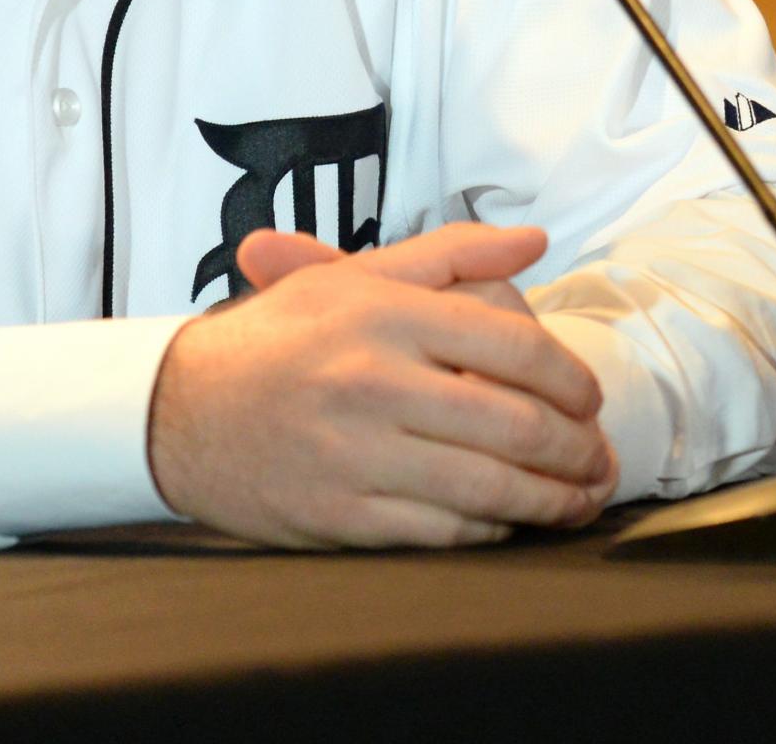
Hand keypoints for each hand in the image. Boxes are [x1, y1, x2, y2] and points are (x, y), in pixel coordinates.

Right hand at [144, 221, 616, 548]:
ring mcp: (357, 456)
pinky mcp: (340, 517)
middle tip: (599, 458)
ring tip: (577, 499)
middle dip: (577, 450)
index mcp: (387, 317)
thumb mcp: (356, 276)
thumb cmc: (277, 340)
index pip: (516, 348)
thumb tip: (533, 241)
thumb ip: (452, 254)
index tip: (590, 399)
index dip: (574, 380)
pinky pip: (440, 533)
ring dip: (550, 500)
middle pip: (514, 424)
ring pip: (487, 487)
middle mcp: (375, 383)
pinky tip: (509, 522)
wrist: (176, 410)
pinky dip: (489, 532)